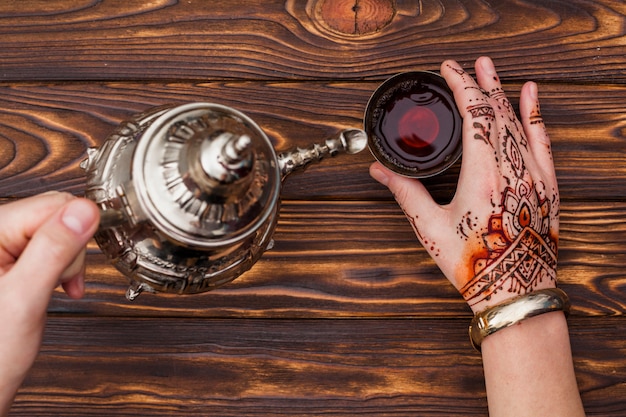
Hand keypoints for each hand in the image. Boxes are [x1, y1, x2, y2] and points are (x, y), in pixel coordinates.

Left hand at [0, 192, 98, 412]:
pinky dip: (61, 268)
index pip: (51, 206)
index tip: (73, 263)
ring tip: (56, 287)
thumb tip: (84, 211)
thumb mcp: (25, 298)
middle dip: (71, 249)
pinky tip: (58, 284)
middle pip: (56, 216)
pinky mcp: (11, 260)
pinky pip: (49, 248)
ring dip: (67, 261)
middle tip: (60, 281)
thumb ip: (54, 250)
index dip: (74, 232)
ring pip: (58, 232)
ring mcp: (2, 248)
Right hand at [370, 56, 558, 313]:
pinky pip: (543, 142)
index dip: (461, 87)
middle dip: (481, 83)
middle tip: (470, 63)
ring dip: (504, 93)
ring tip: (492, 70)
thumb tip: (379, 171)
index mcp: (481, 176)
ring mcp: (534, 176)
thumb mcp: (431, 228)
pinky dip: (536, 117)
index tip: (449, 70)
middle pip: (497, 112)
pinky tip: (532, 97)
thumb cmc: (474, 264)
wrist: (515, 290)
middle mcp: (512, 169)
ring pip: (518, 122)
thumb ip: (405, 192)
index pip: (473, 116)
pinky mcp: (548, 186)